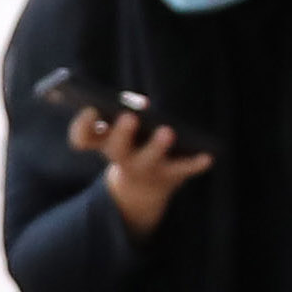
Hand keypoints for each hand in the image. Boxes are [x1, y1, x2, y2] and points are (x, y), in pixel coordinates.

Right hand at [75, 104, 215, 234]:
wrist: (144, 187)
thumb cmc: (131, 144)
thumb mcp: (122, 129)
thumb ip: (124, 113)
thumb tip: (140, 104)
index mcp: (104, 143)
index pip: (82, 137)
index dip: (83, 125)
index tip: (91, 108)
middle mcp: (121, 158)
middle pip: (117, 149)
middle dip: (122, 132)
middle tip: (129, 117)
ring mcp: (146, 169)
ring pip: (149, 160)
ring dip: (157, 147)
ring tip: (168, 131)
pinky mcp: (170, 176)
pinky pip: (184, 169)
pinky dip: (196, 164)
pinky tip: (208, 156)